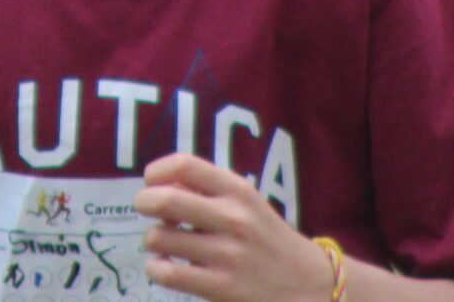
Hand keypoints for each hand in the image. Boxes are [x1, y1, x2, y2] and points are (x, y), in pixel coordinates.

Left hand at [135, 153, 338, 300]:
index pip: (184, 164)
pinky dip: (156, 269)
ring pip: (159, 237)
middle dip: (143, 203)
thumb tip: (158, 186)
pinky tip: (165, 268)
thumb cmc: (266, 238)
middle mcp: (233, 219)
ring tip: (164, 243)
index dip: (157, 171)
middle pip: (164, 199)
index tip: (152, 182)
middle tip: (145, 210)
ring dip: (152, 239)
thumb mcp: (246, 203)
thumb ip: (207, 190)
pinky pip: (167, 273)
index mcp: (239, 191)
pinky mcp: (222, 288)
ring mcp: (228, 255)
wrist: (310, 285)